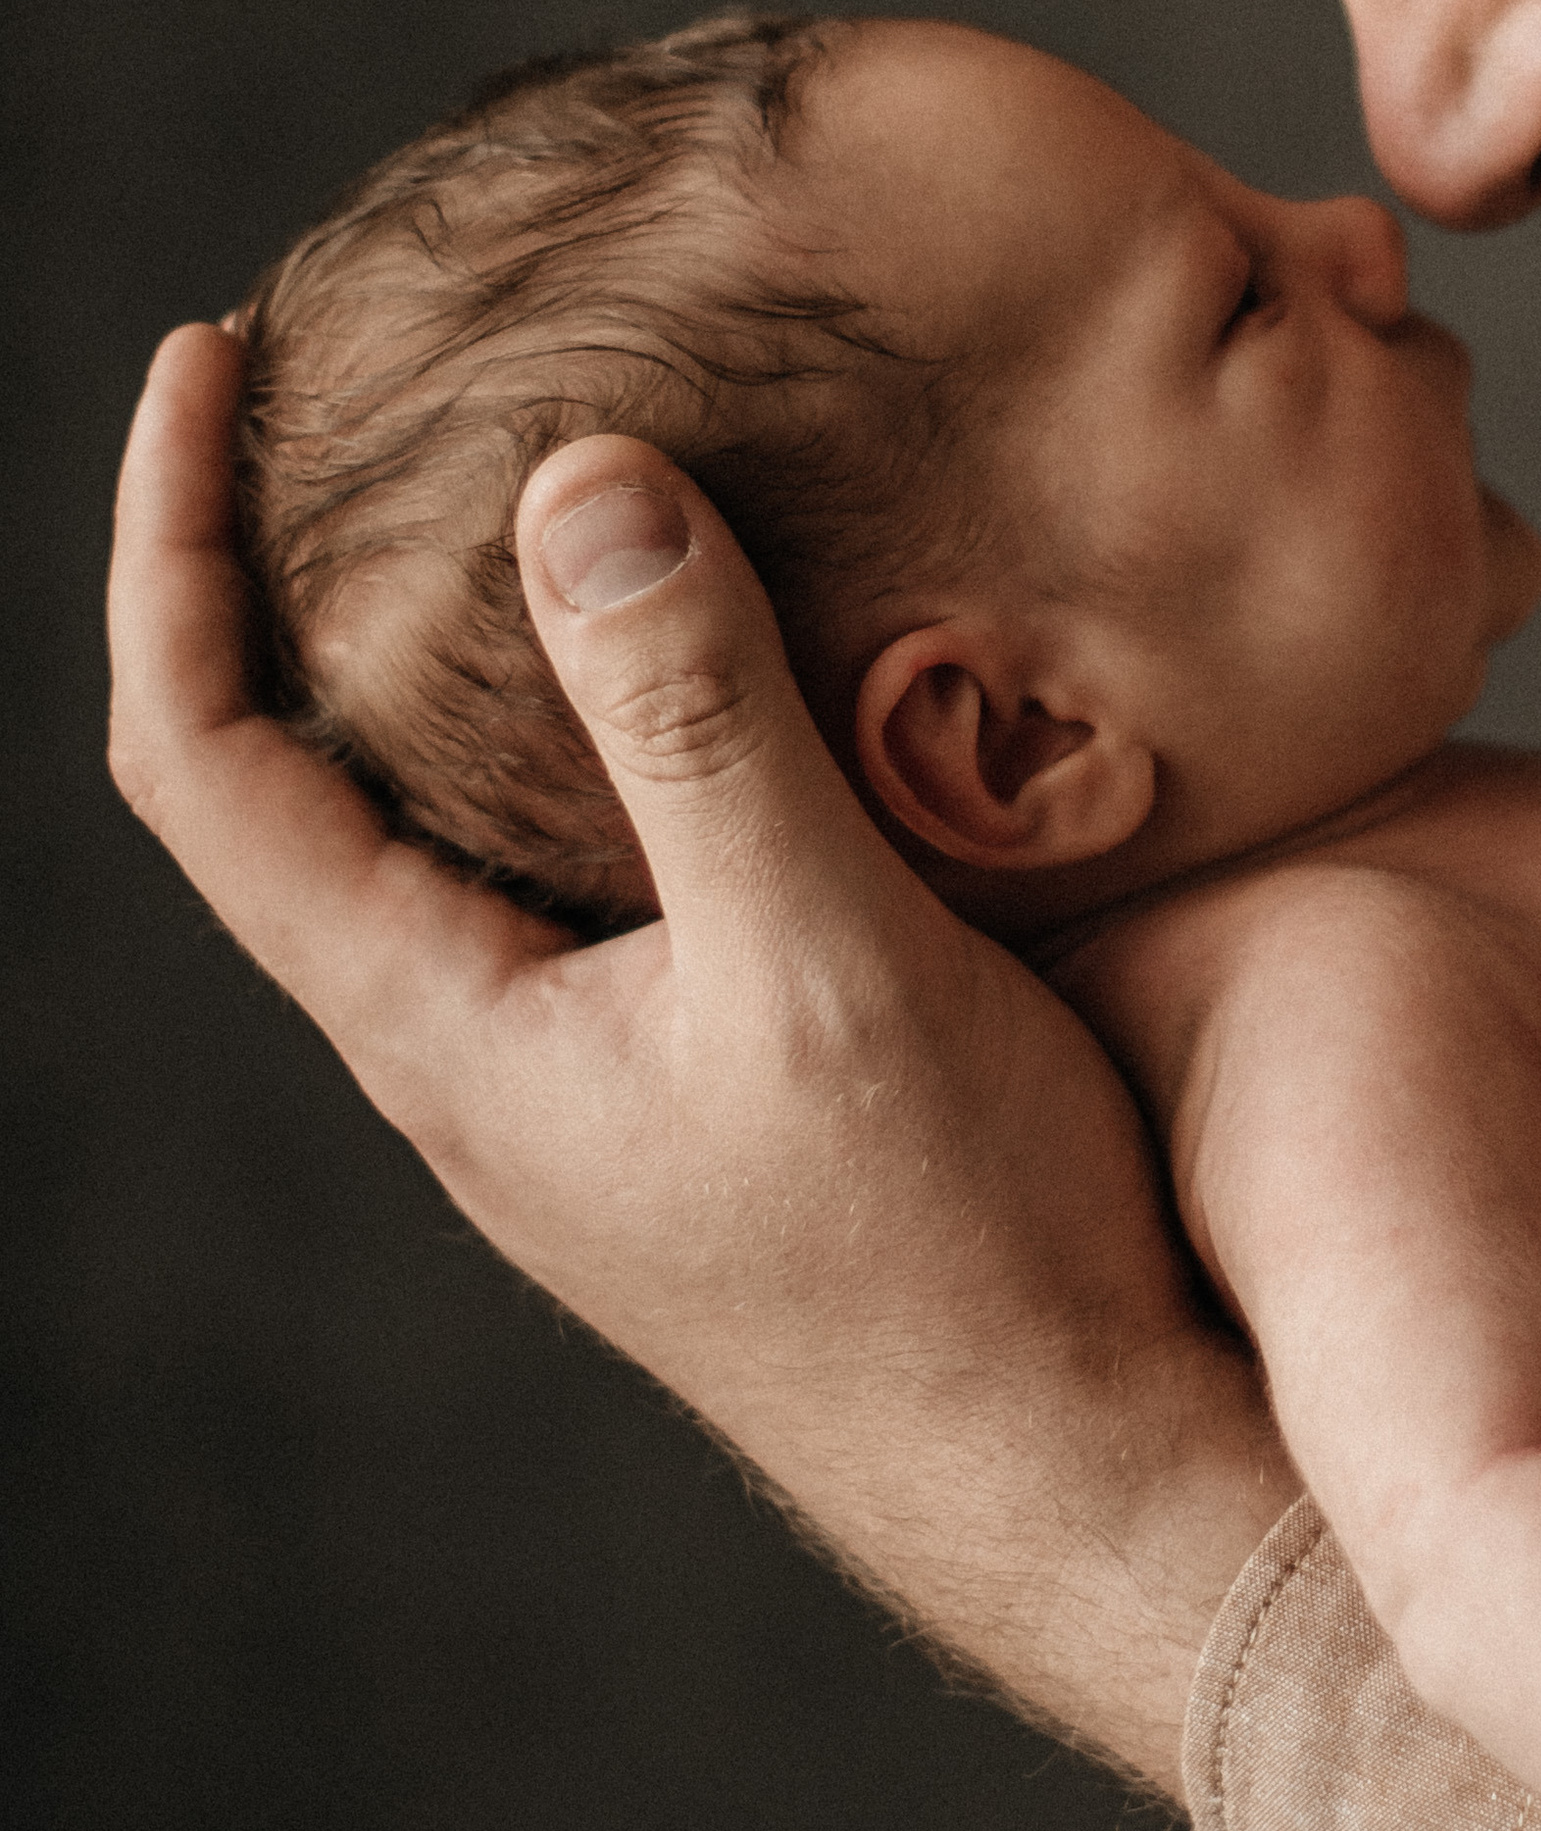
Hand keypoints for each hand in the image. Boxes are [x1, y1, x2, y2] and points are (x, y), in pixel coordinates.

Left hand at [107, 327, 1288, 1785]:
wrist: (1087, 1472)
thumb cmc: (961, 1256)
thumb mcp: (828, 960)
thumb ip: (700, 722)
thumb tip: (575, 481)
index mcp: (444, 1028)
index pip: (202, 758)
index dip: (162, 548)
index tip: (202, 358)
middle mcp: (477, 1058)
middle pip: (287, 784)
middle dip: (271, 573)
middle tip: (339, 390)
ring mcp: (582, 1085)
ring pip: (439, 832)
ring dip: (429, 656)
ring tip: (505, 490)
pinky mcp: (696, 1092)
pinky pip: (573, 878)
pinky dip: (574, 733)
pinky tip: (699, 675)